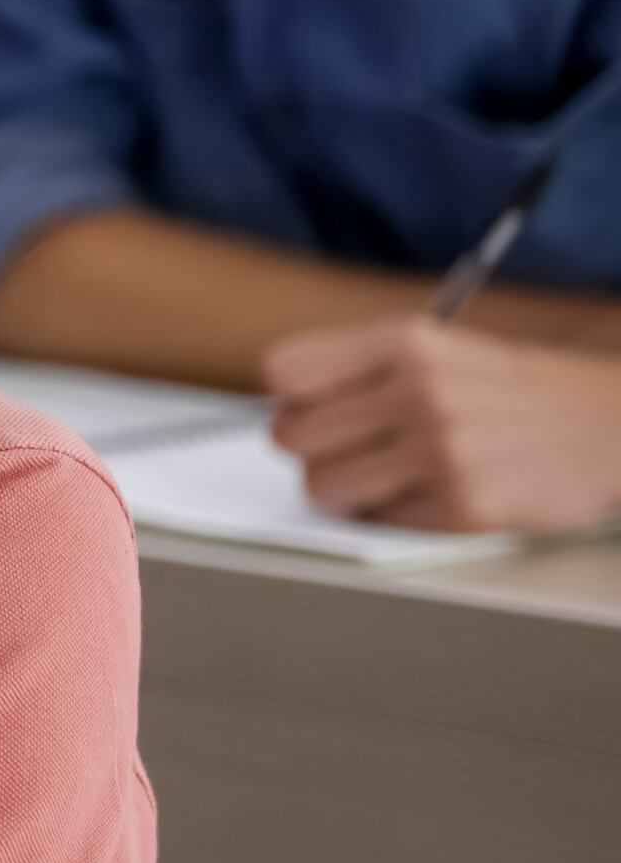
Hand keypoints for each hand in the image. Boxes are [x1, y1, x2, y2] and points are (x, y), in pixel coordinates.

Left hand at [263, 320, 620, 533]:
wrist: (612, 423)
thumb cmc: (513, 391)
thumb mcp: (440, 348)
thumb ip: (361, 370)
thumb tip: (276, 408)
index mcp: (406, 342)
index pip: (283, 372)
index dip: (292, 398)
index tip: (315, 409)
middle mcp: (419, 390)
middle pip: (291, 436)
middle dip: (316, 449)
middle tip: (357, 450)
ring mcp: (442, 449)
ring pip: (322, 487)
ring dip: (349, 490)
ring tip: (393, 476)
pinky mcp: (463, 504)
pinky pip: (379, 521)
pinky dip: (399, 515)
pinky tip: (437, 492)